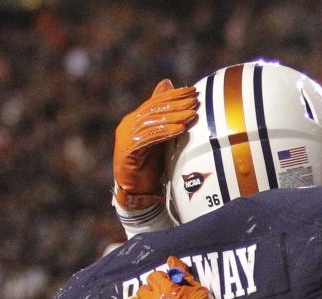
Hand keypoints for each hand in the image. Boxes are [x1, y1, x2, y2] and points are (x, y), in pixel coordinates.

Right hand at [114, 79, 198, 211]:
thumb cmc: (150, 164)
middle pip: (154, 109)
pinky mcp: (127, 149)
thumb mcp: (160, 138)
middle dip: (176, 103)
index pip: (155, 102)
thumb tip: (168, 86)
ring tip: (192, 114)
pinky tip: (180, 129)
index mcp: (135, 119)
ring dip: (174, 117)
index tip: (192, 91)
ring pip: (152, 121)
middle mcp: (128, 124)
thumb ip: (164, 118)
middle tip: (195, 100)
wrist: (135, 190)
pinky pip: (148, 138)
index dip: (174, 95)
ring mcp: (126, 136)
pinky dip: (165, 132)